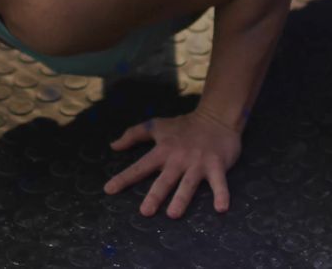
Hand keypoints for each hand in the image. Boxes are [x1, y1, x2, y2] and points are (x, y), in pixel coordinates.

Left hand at [104, 109, 240, 218]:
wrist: (216, 117)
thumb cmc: (184, 126)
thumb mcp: (157, 126)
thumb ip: (134, 135)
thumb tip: (113, 146)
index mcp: (163, 150)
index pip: (140, 166)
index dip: (124, 178)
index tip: (109, 190)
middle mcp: (179, 158)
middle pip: (165, 179)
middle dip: (155, 195)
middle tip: (145, 211)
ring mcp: (198, 163)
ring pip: (188, 183)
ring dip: (181, 198)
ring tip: (173, 214)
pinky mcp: (217, 165)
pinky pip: (219, 182)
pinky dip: (221, 194)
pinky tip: (221, 208)